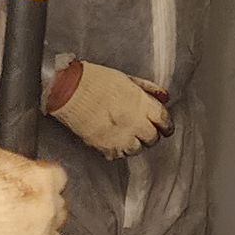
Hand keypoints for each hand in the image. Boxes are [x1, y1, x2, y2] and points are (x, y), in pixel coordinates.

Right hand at [46, 60, 171, 157]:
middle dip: (151, 134)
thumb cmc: (94, 80)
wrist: (69, 90)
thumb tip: (164, 96)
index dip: (166, 124)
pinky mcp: (104, 146)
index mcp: (141, 104)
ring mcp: (119, 137)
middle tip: (147, 131)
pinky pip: (118, 155)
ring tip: (129, 136)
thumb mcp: (126, 78)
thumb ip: (147, 89)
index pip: (163, 120)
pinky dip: (119, 150)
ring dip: (136, 144)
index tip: (165, 127)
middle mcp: (134, 123)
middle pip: (152, 137)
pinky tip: (115, 141)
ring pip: (137, 149)